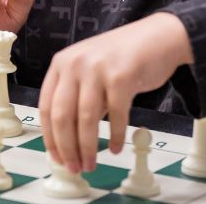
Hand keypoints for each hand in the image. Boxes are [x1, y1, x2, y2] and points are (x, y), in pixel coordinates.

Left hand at [39, 12, 193, 173]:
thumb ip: (77, 97)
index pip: (46, 107)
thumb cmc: (123, 58)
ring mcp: (98, 68)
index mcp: (62, 63)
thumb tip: (67, 141)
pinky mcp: (122, 75)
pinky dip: (116, 137)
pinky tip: (117, 148)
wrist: (159, 37)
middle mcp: (75, 63)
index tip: (57, 158)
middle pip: (62, 116)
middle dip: (67, 148)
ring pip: (86, 119)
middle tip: (75, 168)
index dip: (50, 138)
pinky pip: (116, 115)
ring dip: (88, 148)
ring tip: (92, 163)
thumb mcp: (90, 71)